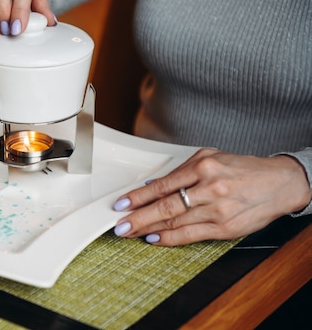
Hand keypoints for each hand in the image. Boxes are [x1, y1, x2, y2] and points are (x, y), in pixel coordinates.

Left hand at [113, 148, 310, 245]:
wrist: (279, 184)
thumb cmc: (242, 169)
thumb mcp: (210, 157)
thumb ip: (181, 171)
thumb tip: (152, 185)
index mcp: (203, 168)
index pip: (162, 185)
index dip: (138, 197)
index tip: (121, 204)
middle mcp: (209, 189)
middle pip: (165, 207)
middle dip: (138, 217)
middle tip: (118, 224)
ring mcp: (217, 211)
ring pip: (175, 223)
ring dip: (148, 229)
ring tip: (130, 232)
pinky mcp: (225, 229)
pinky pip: (191, 236)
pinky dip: (170, 239)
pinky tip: (154, 239)